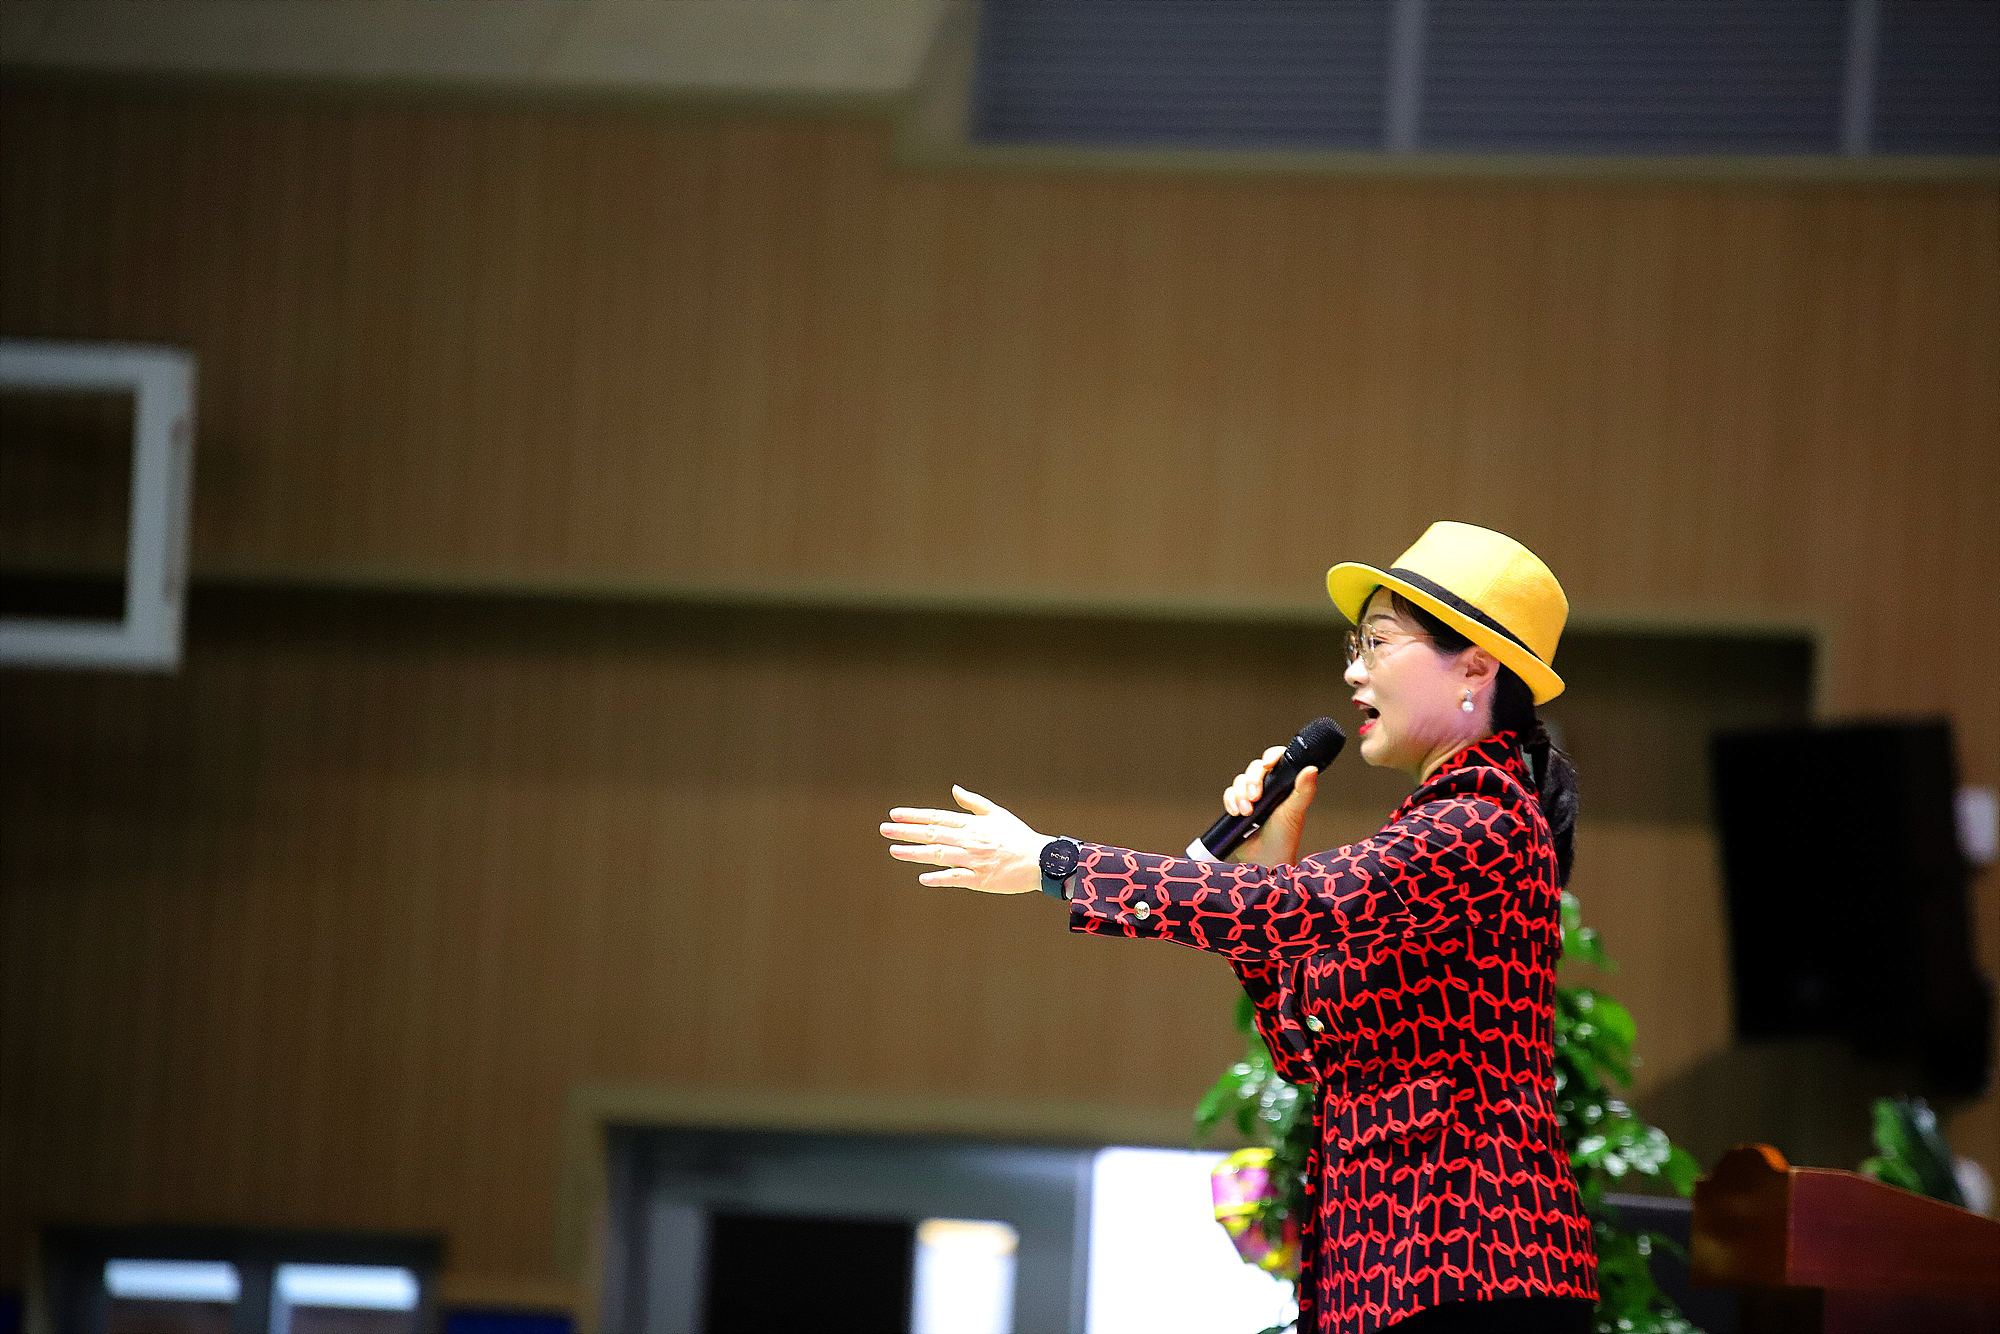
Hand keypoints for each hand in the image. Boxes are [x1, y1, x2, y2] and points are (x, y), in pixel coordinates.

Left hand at [880, 786, 1047, 893]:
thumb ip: (972, 802)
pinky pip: (956, 878)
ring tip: (893, 850)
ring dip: (915, 852)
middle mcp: (969, 840)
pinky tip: (922, 878)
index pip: (937, 817)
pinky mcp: (980, 879)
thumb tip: (954, 788)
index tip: (894, 814)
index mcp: (971, 824)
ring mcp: (973, 860)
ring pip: (939, 854)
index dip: (914, 816)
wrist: (1040, 860)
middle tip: (884, 829)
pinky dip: (940, 877)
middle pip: (932, 834)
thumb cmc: (1017, 836)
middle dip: (906, 831)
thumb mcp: (996, 813)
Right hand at [1222, 746, 1318, 865]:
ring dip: (1240, 794)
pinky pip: (1229, 794)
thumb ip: (1304, 790)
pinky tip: (1237, 813)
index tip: (1268, 765)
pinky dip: (1230, 801)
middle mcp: (1269, 789)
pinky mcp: (1239, 807)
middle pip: (1255, 769)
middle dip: (1251, 781)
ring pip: (1240, 781)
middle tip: (1255, 798)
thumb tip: (1312, 769)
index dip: (1271, 757)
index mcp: (1285, 785)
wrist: (1265, 860)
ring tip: (1247, 812)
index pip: (1277, 760)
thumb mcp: (1295, 811)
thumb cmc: (1285, 838)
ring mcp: (1253, 798)